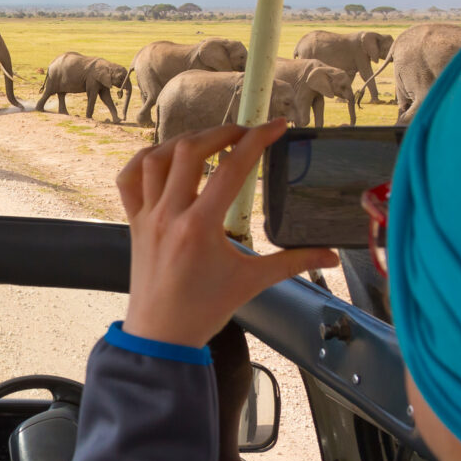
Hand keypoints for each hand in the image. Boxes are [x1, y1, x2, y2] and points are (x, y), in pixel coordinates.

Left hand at [115, 119, 336, 347]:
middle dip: (221, 132)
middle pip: (190, 151)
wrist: (161, 335)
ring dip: (183, 141)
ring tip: (209, 139)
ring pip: (156, 158)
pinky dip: (143, 159)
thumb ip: (293, 262)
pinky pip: (129, 179)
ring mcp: (146, 215)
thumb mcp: (253, 282)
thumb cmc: (204, 309)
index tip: (277, 125)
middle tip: (245, 131)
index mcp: (200, 226)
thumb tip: (331, 256)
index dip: (257, 139)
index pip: (232, 168)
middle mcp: (169, 214)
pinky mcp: (133, 221)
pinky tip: (163, 155)